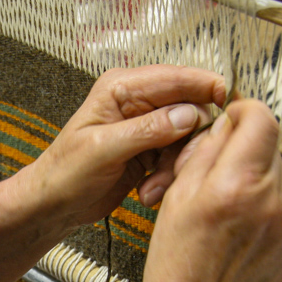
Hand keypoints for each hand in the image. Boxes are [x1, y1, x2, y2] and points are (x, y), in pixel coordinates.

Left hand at [22, 65, 224, 228]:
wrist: (53, 204)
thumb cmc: (63, 174)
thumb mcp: (102, 150)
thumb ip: (146, 130)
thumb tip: (187, 114)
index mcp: (122, 88)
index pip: (177, 77)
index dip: (207, 89)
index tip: (228, 106)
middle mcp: (137, 103)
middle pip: (191, 110)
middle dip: (188, 143)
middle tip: (178, 170)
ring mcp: (146, 127)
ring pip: (187, 138)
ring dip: (176, 167)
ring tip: (153, 189)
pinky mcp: (150, 151)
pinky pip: (177, 158)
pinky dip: (169, 178)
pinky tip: (149, 193)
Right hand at [141, 99, 281, 281]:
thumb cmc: (177, 263)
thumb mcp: (176, 197)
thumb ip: (207, 152)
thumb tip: (229, 124)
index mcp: (235, 185)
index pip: (262, 118)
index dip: (244, 114)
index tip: (232, 122)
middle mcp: (272, 201)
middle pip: (270, 147)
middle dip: (245, 154)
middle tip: (216, 181)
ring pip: (279, 175)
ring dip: (258, 181)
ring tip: (229, 214)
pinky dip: (269, 208)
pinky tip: (244, 231)